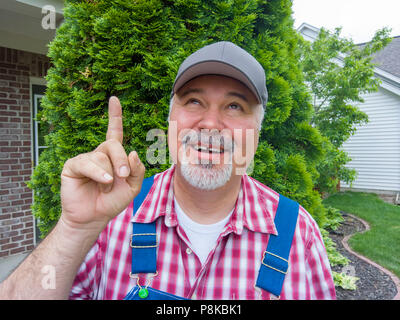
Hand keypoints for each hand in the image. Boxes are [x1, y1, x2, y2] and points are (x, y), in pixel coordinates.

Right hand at [60, 96, 144, 229]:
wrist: (94, 217)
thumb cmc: (112, 201)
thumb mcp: (133, 186)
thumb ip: (137, 170)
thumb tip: (133, 152)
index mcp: (113, 156)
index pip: (115, 132)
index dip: (114, 116)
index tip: (114, 99)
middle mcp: (99, 154)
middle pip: (113, 144)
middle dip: (121, 160)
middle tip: (124, 176)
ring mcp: (85, 159)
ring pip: (102, 156)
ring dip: (110, 173)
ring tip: (107, 186)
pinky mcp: (73, 166)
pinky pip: (87, 163)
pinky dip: (98, 173)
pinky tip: (103, 182)